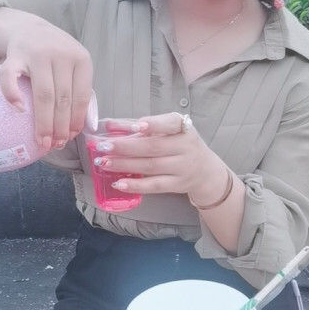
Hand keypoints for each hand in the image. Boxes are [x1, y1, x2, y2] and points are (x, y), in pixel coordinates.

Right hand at [0, 12, 92, 149]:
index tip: (70, 138)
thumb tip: (82, 127)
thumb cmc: (55, 55)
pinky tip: (18, 110)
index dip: (76, 121)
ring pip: (43, 94)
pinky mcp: (15, 54)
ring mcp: (37, 53)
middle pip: (63, 99)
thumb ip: (79, 89)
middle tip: (55, 145)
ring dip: (43, 122)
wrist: (28, 27)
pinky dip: (13, 95)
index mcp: (81, 59)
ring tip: (42, 140)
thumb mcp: (74, 64)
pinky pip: (10, 77)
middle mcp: (61, 54)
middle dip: (60, 127)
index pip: (81, 97)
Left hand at [92, 113, 227, 200]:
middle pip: (153, 147)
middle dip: (125, 146)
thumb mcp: (172, 131)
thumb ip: (146, 127)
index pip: (170, 124)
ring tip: (104, 162)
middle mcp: (186, 147)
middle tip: (103, 145)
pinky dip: (135, 185)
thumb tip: (113, 125)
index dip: (154, 124)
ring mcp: (182, 168)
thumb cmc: (182, 145)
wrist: (206, 171)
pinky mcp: (177, 185)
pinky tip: (118, 183)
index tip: (137, 125)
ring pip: (150, 166)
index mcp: (183, 128)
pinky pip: (154, 186)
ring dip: (124, 164)